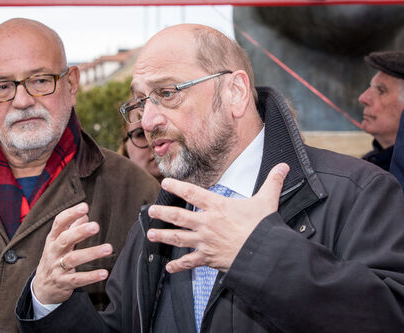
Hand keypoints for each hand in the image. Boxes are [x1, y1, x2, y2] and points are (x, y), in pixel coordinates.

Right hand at [32, 203, 112, 304]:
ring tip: (108, 248)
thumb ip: (71, 228)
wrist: (42, 288)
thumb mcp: (59, 243)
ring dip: (92, 253)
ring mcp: (57, 268)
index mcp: (53, 239)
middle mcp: (53, 252)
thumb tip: (84, 215)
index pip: (59, 223)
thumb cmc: (54, 259)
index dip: (71, 214)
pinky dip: (91, 276)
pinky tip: (104, 273)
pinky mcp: (63, 283)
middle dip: (80, 232)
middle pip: (65, 239)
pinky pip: (78, 279)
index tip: (84, 207)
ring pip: (73, 259)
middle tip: (95, 226)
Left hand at [146, 163, 288, 272]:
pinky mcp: (207, 258)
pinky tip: (169, 267)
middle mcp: (206, 223)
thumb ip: (272, 182)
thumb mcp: (267, 201)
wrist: (263, 254)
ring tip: (150, 235)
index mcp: (217, 207)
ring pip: (178, 238)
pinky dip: (178, 265)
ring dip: (163, 236)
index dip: (177, 186)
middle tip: (151, 211)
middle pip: (178, 216)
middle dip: (162, 213)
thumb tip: (284, 166)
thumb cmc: (263, 227)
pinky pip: (189, 262)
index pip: (192, 193)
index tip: (165, 181)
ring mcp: (205, 241)